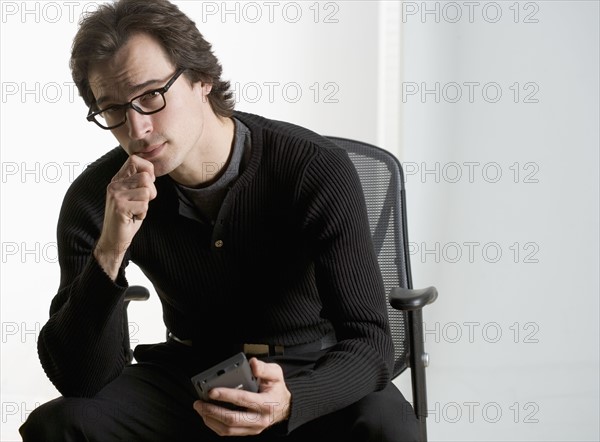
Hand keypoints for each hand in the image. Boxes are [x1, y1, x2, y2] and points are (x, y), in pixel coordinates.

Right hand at [94, 154, 156, 278]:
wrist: (114, 238)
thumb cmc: (128, 217)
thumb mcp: (134, 195)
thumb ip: (139, 182)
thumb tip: (152, 172)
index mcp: (117, 179)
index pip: (134, 159)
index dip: (147, 170)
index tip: (146, 185)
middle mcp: (114, 185)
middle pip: (146, 177)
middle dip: (151, 192)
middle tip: (141, 203)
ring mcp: (115, 195)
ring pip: (147, 191)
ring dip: (146, 204)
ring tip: (135, 211)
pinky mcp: (120, 206)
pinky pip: (144, 205)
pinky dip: (143, 213)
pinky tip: (133, 217)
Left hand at [193, 358, 290, 436]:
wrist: (284, 407)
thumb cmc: (277, 389)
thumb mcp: (276, 374)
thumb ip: (264, 368)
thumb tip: (252, 364)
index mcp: (266, 403)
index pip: (243, 400)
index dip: (226, 395)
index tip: (212, 391)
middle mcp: (259, 419)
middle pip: (231, 419)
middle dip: (212, 411)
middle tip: (199, 403)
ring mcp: (253, 428)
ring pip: (227, 430)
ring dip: (210, 420)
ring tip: (200, 409)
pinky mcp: (247, 431)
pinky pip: (228, 433)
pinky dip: (215, 425)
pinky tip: (208, 416)